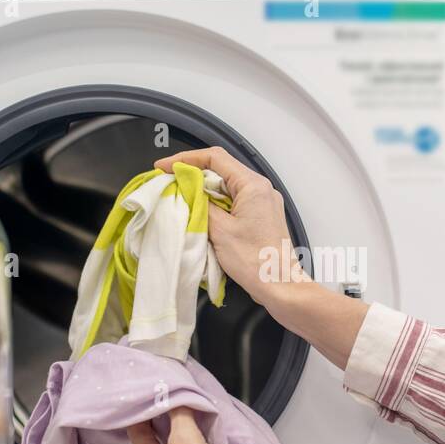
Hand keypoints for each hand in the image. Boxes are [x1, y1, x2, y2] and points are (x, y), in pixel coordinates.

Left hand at [127, 408, 267, 443]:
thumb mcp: (186, 439)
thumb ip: (180, 414)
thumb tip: (176, 396)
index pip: (136, 427)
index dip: (143, 408)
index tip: (153, 391)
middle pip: (153, 440)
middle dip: (162, 420)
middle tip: (174, 399)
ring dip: (179, 436)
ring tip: (191, 416)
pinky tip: (204, 443)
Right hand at [155, 146, 307, 303]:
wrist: (279, 285)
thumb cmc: (256, 261)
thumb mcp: (219, 230)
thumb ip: (200, 205)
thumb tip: (186, 191)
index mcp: (253, 185)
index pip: (215, 158)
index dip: (185, 159)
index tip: (165, 167)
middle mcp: (261, 189)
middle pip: (221, 169)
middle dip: (192, 174)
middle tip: (169, 183)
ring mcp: (263, 202)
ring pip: (226, 186)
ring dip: (203, 191)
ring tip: (181, 198)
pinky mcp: (261, 215)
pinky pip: (234, 200)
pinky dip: (215, 203)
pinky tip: (201, 213)